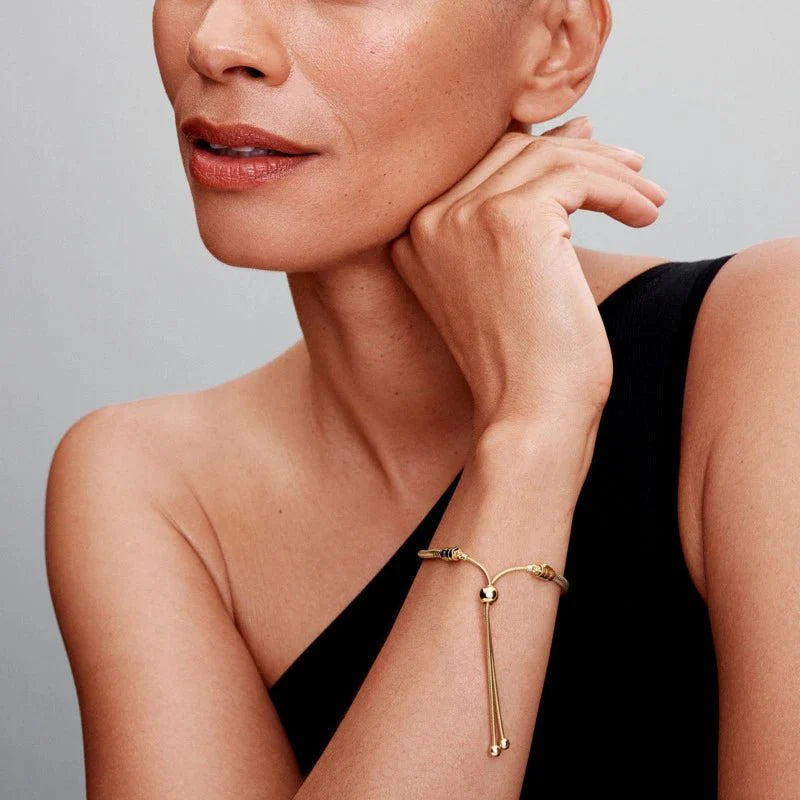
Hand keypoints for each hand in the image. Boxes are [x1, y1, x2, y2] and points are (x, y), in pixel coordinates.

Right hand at [388, 116, 665, 434]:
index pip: (482, 165)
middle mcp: (427, 221)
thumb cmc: (526, 361)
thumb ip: (517, 210)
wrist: (529, 415)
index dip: (542, 149)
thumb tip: (575, 134)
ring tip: (649, 197)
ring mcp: (463, 216)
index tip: (592, 148)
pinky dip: (619, 190)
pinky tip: (645, 215)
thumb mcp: (508, 278)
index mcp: (414, 238)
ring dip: (610, 172)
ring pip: (548, 156)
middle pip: (514, 150)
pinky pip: (577, 176)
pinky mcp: (509, 220)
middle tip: (632, 169)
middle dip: (582, 154)